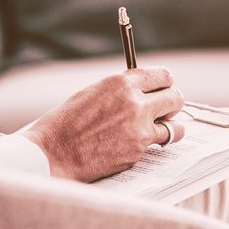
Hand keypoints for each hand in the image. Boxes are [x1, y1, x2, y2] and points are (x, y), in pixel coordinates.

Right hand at [22, 67, 185, 181]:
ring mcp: (139, 128)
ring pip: (175, 126)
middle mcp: (135, 102)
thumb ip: (121, 90)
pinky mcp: (138, 151)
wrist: (53, 152)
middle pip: (176, 98)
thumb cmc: (66, 123)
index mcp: (121, 82)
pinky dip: (151, 146)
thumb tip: (142, 92)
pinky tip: (137, 145)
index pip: (162, 75)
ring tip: (159, 130)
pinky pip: (156, 145)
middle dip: (172, 104)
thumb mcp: (93, 92)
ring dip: (170, 127)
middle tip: (165, 111)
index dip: (165, 83)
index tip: (164, 89)